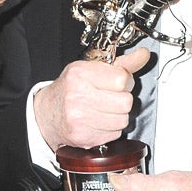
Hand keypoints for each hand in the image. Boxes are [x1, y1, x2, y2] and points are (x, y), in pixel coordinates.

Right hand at [33, 47, 149, 150]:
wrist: (47, 113)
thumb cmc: (69, 89)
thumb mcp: (90, 69)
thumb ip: (121, 64)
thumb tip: (144, 54)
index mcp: (80, 74)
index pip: (122, 79)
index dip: (125, 81)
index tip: (118, 82)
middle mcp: (78, 96)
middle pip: (125, 102)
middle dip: (122, 100)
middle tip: (110, 97)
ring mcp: (80, 118)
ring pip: (123, 120)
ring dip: (118, 116)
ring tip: (104, 109)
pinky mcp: (84, 136)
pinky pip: (115, 134)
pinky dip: (111, 129)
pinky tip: (98, 121)